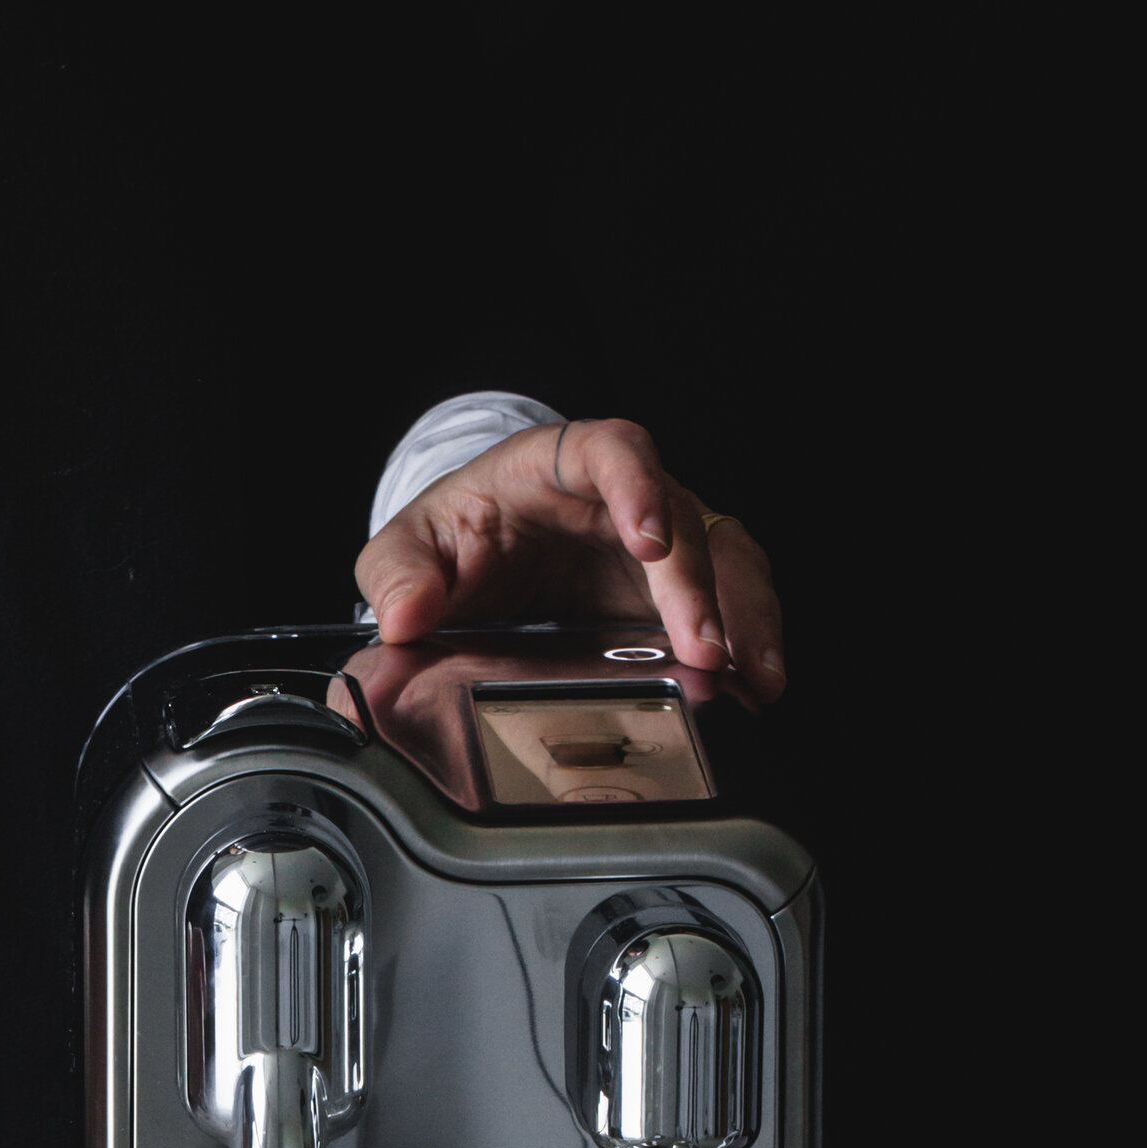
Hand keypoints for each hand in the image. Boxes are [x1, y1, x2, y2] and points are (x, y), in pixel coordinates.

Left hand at [355, 418, 784, 696]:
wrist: (474, 549)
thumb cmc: (452, 533)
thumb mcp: (405, 548)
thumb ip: (398, 575)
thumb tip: (405, 614)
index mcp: (562, 461)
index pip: (616, 453)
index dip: (639, 491)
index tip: (649, 541)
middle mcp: (626, 492)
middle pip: (685, 521)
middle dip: (699, 589)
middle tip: (705, 651)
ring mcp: (659, 537)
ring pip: (724, 559)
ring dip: (745, 617)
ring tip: (757, 677)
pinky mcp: (672, 586)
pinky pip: (726, 600)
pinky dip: (746, 639)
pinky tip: (757, 687)